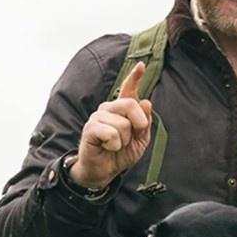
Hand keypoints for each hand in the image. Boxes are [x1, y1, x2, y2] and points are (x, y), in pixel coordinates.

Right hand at [69, 63, 153, 189]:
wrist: (104, 171)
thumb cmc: (121, 154)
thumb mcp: (140, 140)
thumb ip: (145, 123)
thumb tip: (146, 102)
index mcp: (122, 110)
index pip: (129, 90)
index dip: (135, 77)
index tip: (142, 65)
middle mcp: (109, 108)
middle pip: (130, 105)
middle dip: (138, 125)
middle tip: (130, 139)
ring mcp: (98, 117)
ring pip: (122, 123)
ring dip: (124, 140)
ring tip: (116, 145)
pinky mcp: (91, 128)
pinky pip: (111, 133)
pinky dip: (115, 144)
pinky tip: (108, 147)